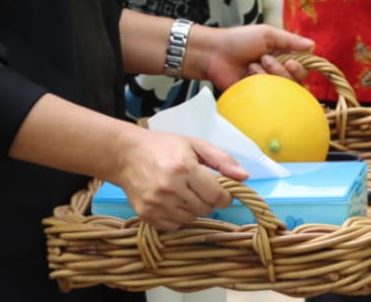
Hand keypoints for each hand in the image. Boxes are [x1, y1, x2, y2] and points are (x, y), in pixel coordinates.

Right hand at [114, 129, 243, 231]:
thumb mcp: (195, 144)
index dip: (225, 196)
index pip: (217, 195)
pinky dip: (178, 216)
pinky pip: (175, 225)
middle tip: (199, 187)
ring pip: (191, 218)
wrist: (125, 155)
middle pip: (205, 208)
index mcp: (184, 168)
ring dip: (194, 208)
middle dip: (208, 200)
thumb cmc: (164, 146)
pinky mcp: (146, 215)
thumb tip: (244, 177)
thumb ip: (222, 160)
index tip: (222, 191)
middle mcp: (170, 188)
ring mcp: (156, 203)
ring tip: (184, 192)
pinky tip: (172, 201)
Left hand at [185, 23, 314, 89]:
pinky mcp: (257, 96)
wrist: (213, 54)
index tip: (291, 61)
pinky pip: (269, 97)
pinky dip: (260, 84)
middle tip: (264, 59)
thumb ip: (289, 40)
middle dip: (281, 70)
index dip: (300, 67)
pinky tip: (248, 75)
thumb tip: (313, 45)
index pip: (303, 66)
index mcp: (282, 55)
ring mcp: (267, 85)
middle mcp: (277, 71)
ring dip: (268, 75)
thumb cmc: (238, 40)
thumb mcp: (266, 34)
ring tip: (252, 66)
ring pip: (284, 90)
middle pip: (296, 80)